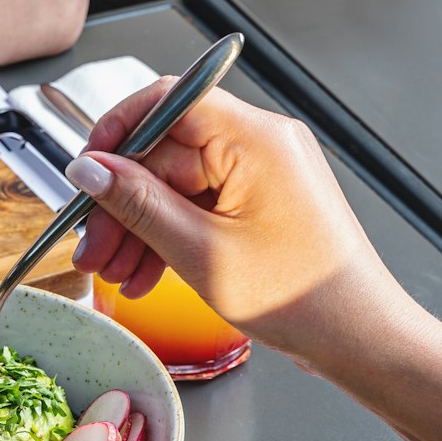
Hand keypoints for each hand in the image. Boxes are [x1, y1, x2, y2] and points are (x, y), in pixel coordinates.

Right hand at [67, 81, 405, 367]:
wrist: (356, 337)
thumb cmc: (302, 297)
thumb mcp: (200, 252)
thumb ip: (138, 204)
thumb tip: (90, 169)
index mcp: (255, 140)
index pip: (167, 103)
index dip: (116, 134)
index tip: (85, 173)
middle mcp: (261, 146)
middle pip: (165, 155)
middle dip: (120, 205)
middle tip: (91, 249)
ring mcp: (260, 175)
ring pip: (175, 187)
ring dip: (137, 229)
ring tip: (113, 274)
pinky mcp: (258, 204)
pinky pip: (197, 208)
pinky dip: (166, 238)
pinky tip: (143, 274)